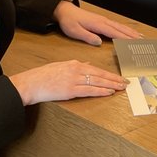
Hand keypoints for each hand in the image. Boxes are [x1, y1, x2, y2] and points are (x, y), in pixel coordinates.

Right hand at [9, 59, 128, 105]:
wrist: (30, 83)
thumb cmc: (43, 76)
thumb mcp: (61, 66)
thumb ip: (76, 65)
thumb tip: (88, 65)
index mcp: (75, 64)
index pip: (97, 69)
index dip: (110, 74)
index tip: (119, 77)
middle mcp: (76, 70)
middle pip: (100, 75)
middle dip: (115, 79)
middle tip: (126, 82)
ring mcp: (74, 80)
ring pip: (98, 82)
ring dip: (111, 85)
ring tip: (121, 87)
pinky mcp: (70, 90)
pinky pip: (89, 90)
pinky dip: (100, 91)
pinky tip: (109, 92)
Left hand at [53, 0, 141, 45]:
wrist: (65, 11)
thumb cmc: (69, 22)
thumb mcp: (75, 31)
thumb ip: (88, 37)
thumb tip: (100, 42)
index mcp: (98, 24)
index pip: (114, 32)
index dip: (124, 38)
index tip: (133, 43)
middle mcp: (103, 21)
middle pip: (120, 29)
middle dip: (132, 35)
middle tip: (142, 42)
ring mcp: (103, 20)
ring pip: (120, 26)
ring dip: (130, 32)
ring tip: (140, 37)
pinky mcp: (102, 20)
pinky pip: (116, 25)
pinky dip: (124, 29)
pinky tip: (128, 32)